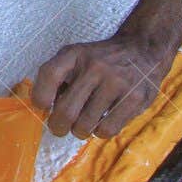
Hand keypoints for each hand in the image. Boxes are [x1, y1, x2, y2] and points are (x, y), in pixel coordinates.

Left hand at [30, 35, 169, 138]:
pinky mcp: (134, 98)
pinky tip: (101, 122)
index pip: (49, 75)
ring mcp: (116, 83)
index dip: (40, 96)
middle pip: (66, 111)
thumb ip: (57, 77)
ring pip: (85, 125)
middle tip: (60, 128)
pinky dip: (99, 132)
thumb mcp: (75, 56)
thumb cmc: (100, 59)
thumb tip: (42, 107)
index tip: (42, 107)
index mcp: (75, 54)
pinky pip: (107, 129)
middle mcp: (95, 67)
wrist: (141, 48)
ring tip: (83, 124)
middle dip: (57, 126)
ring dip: (79, 131)